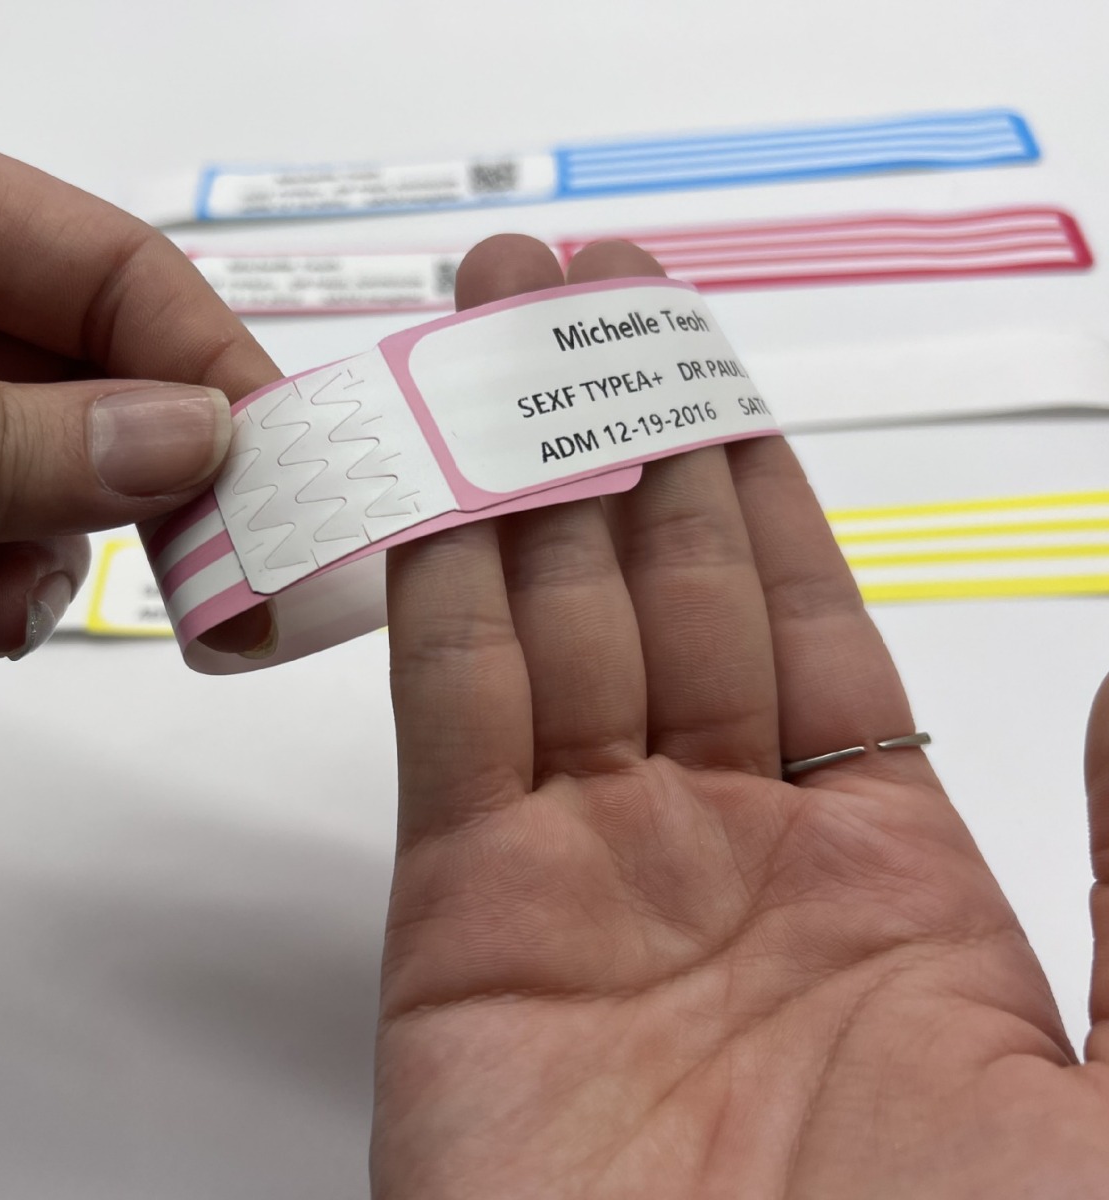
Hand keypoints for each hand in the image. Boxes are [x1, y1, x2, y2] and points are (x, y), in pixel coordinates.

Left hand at [0, 119, 279, 656]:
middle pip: (103, 368)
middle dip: (156, 485)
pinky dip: (7, 556)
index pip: (124, 272)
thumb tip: (203, 445)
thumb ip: (5, 435)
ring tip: (30, 619)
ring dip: (71, 542)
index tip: (283, 490)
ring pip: (50, 444)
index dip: (219, 377)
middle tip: (215, 585)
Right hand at [373, 235, 1108, 1196]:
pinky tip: (435, 490)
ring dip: (511, 479)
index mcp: (874, 864)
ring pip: (536, 619)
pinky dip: (434, 592)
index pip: (788, 601)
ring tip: (488, 347)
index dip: (742, 466)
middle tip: (574, 302)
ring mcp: (577, 876)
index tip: (699, 362)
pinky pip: (447, 713)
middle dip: (613, 427)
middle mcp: (712, 844)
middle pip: (650, 578)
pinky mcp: (459, 926)